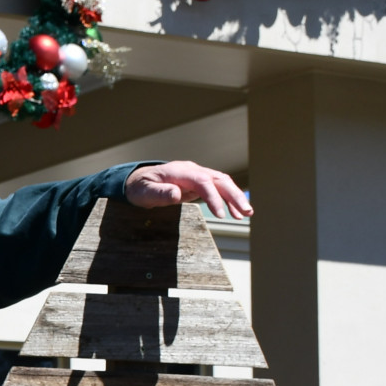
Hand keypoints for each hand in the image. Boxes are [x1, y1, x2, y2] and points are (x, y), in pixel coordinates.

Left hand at [125, 160, 251, 219]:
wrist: (138, 180)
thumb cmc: (140, 187)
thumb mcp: (144, 192)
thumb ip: (159, 193)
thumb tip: (176, 194)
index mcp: (180, 171)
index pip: (202, 182)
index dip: (214, 197)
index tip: (221, 216)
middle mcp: (192, 170)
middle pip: (219, 179)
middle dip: (234, 196)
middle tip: (246, 212)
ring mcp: (197, 175)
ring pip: (222, 183)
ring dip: (235, 197)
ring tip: (247, 214)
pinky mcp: (199, 183)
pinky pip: (218, 189)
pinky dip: (228, 200)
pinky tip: (236, 212)